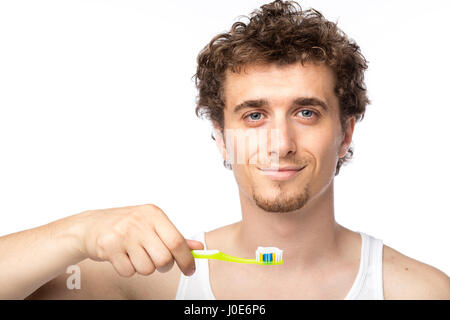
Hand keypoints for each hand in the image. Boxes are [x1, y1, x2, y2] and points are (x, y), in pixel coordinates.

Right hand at [76, 204, 203, 276]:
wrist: (89, 226)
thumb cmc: (125, 225)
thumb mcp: (151, 224)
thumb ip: (174, 236)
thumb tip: (198, 247)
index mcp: (154, 214)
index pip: (177, 241)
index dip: (186, 259)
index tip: (189, 269)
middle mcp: (139, 222)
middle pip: (164, 259)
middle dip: (163, 266)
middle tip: (155, 260)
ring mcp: (123, 234)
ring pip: (147, 268)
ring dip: (143, 267)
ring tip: (135, 255)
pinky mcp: (108, 247)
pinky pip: (128, 271)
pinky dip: (127, 269)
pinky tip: (122, 256)